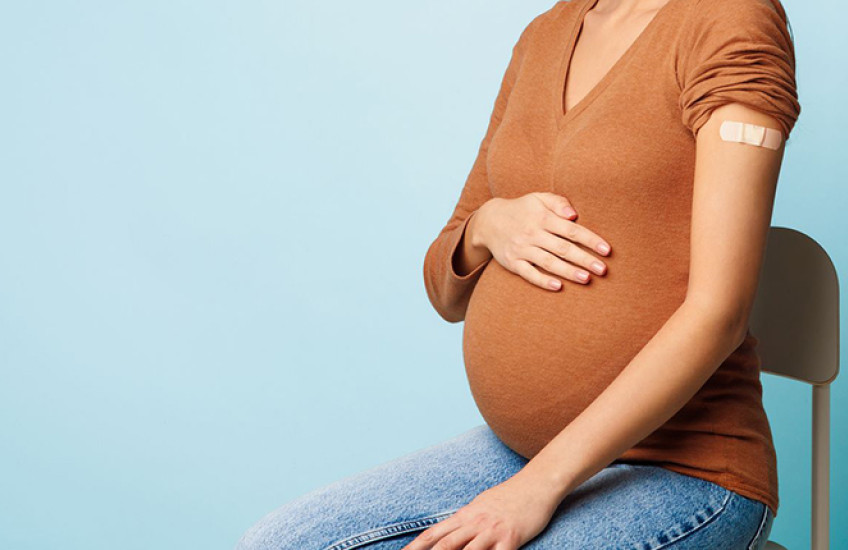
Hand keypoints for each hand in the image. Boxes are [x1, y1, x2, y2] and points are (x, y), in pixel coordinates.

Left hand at [401, 471, 560, 549]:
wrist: (536, 484)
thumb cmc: (509, 496)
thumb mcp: (481, 504)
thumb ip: (466, 519)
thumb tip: (450, 530)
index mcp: (465, 515)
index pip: (434, 532)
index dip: (416, 546)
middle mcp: (475, 522)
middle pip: (446, 544)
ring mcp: (492, 531)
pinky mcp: (511, 537)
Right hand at [474, 192, 611, 290]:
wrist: (488, 221)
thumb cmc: (521, 210)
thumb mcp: (538, 198)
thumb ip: (557, 202)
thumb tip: (574, 214)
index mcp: (542, 218)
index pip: (571, 230)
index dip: (590, 240)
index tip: (606, 250)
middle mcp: (533, 233)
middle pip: (563, 248)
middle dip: (584, 259)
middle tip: (603, 270)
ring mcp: (522, 249)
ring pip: (548, 262)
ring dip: (568, 271)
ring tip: (586, 279)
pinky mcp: (512, 263)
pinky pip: (528, 273)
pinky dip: (542, 280)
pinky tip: (558, 286)